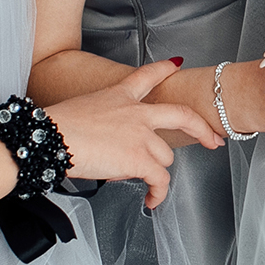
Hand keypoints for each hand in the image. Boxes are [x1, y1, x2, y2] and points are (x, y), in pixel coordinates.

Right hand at [46, 60, 218, 208]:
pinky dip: (158, 193)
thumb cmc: (58, 129)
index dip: (164, 69)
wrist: (52, 138)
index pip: (146, 76)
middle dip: (201, 129)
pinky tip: (152, 200)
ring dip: (155, 171)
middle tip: (212, 139)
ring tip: (139, 181)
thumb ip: (107, 126)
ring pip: (165, 157)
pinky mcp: (139, 158)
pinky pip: (160, 180)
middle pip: (181, 115)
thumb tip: (115, 152)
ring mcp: (141, 134)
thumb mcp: (83, 112)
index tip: (176, 64)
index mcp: (119, 96)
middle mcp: (136, 112)